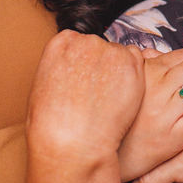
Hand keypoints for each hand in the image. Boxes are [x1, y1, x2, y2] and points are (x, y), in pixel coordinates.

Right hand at [25, 31, 145, 168]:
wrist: (73, 142)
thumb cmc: (53, 124)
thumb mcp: (44, 86)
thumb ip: (62, 68)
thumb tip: (76, 69)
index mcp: (61, 43)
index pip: (80, 42)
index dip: (85, 64)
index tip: (85, 80)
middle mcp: (86, 41)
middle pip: (101, 47)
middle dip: (103, 67)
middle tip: (99, 94)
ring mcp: (110, 51)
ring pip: (121, 55)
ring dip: (120, 72)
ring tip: (109, 101)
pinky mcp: (132, 64)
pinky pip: (138, 64)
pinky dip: (134, 79)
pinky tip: (123, 99)